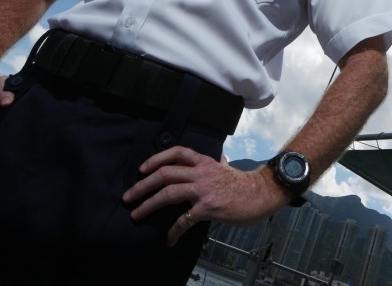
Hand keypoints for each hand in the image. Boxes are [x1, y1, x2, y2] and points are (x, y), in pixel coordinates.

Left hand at [122, 146, 287, 246]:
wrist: (262, 193)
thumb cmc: (245, 183)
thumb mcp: (227, 168)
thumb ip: (218, 163)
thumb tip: (219, 159)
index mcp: (204, 162)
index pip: (176, 153)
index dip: (156, 159)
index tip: (142, 169)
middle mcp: (201, 173)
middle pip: (165, 173)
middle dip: (142, 186)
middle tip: (128, 197)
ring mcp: (203, 190)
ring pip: (168, 193)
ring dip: (148, 205)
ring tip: (136, 214)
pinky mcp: (208, 208)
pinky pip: (184, 220)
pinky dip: (174, 231)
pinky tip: (169, 239)